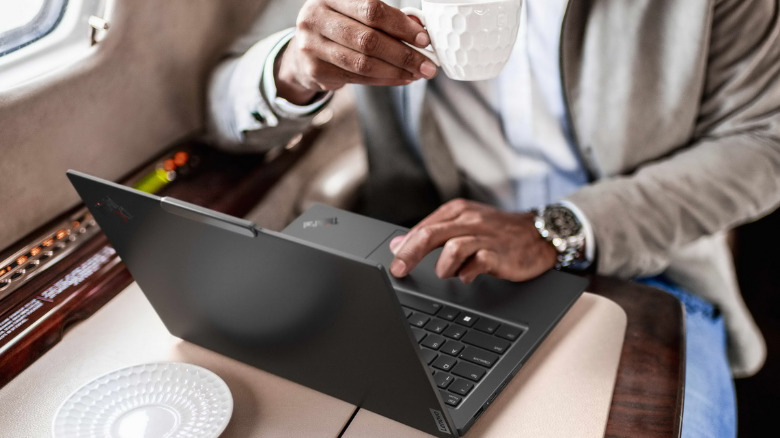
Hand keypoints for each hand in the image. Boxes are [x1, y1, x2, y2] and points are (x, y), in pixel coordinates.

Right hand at [276, 0, 437, 103]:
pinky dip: (383, 80)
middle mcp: (316, 16)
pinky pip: (357, 78)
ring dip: (395, 71)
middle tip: (427, 65)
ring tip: (416, 74)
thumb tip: (419, 30)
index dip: (401, 26)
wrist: (303, 52)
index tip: (424, 39)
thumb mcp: (357, 14)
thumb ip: (386, 18)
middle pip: (368, 39)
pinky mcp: (315, 69)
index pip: (371, 9)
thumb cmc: (340, 27)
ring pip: (363, 63)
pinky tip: (400, 78)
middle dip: (403, 54)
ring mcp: (312, 44)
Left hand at [389, 199, 557, 283]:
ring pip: (452, 247)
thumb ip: (432, 233)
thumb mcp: (463, 226)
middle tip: (399, 271)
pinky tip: (467, 277)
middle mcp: (469, 220)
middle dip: (410, 255)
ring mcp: (485, 236)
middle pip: (431, 235)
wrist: (540, 234)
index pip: (423, 228)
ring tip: (447, 274)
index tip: (393, 264)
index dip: (404, 247)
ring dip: (443, 266)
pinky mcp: (499, 253)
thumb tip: (398, 245)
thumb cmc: (498, 232)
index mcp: (457, 211)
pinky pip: (477, 262)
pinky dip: (467, 273)